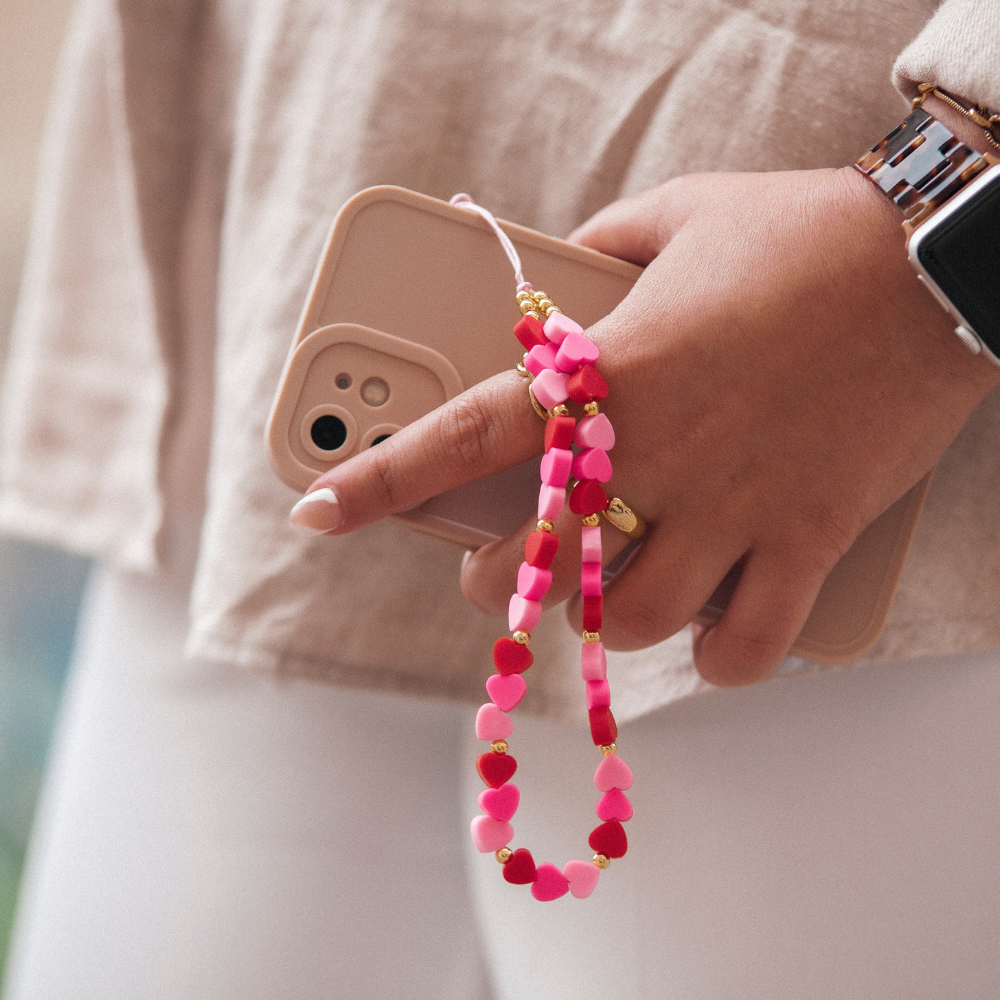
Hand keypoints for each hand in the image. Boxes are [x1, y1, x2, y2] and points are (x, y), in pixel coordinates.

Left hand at [294, 166, 999, 685]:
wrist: (938, 262)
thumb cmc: (804, 231)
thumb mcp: (679, 212)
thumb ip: (600, 246)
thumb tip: (558, 275)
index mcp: (615, 374)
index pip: (465, 435)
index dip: (378, 478)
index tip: (315, 510)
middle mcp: (663, 453)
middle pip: (541, 558)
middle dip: (501, 574)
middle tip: (499, 563)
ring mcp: (738, 506)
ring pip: (636, 617)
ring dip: (605, 618)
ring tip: (608, 591)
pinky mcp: (811, 537)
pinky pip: (750, 642)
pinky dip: (722, 656)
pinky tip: (713, 633)